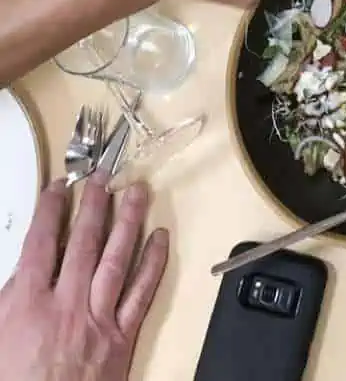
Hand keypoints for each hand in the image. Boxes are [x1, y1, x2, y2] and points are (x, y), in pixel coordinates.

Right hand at [0, 177, 167, 380]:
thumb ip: (7, 301)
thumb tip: (21, 272)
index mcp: (27, 306)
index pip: (41, 244)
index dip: (51, 210)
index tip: (60, 186)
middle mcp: (66, 306)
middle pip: (84, 243)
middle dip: (94, 205)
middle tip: (104, 175)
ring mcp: (97, 320)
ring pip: (117, 258)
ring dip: (129, 221)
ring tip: (138, 191)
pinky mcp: (121, 339)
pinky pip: (141, 293)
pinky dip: (153, 263)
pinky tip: (161, 238)